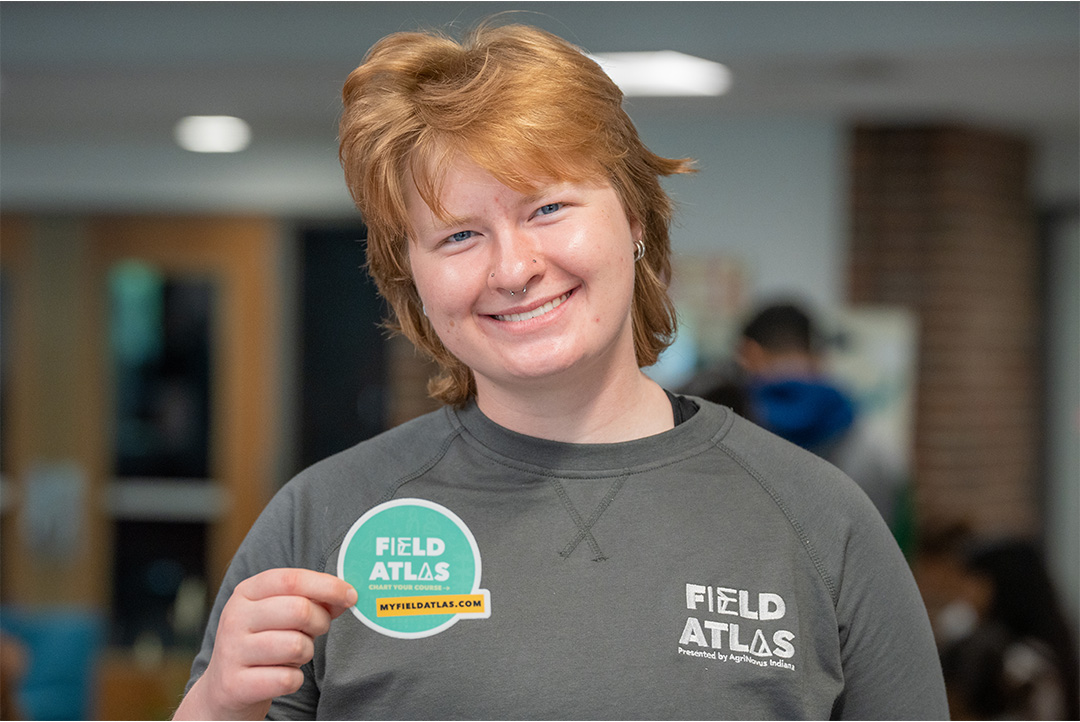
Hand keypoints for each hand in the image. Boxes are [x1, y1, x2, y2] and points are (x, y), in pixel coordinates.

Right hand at [173, 568, 357, 719]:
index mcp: (247, 592)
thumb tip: (347, 596)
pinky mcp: (235, 684)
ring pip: (296, 645)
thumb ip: (312, 600)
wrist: (225, 689)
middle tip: (317, 631)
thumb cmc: (264, 643)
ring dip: (306, 652)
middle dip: (320, 622)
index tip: (351, 595)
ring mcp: (232, 651)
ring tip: (293, 654)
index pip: (292, 579)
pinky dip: (293, 679)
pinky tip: (281, 676)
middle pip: (299, 610)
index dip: (327, 585)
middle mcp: (235, 617)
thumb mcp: (281, 614)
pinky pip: (287, 679)